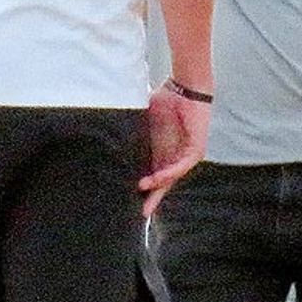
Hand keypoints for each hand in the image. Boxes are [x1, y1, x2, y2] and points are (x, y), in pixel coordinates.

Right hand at [139, 84, 210, 216]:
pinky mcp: (195, 149)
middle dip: (153, 198)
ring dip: (158, 185)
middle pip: (163, 183)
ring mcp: (185, 155)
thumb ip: (130, 131)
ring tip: (142, 190)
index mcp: (160, 152)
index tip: (127, 201)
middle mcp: (173, 156)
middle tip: (141, 214)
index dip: (142, 189)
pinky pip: (182, 165)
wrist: (185, 88)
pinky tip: (158, 178)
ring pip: (172, 177)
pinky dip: (170, 172)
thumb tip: (106, 135)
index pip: (151, 175)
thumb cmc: (164, 100)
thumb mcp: (142, 120)